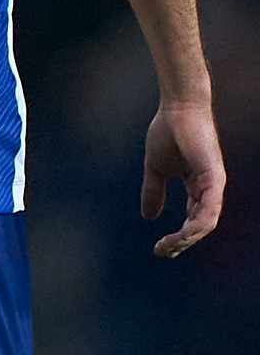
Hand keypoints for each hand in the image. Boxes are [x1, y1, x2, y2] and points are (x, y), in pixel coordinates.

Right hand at [141, 101, 224, 256]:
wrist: (177, 109)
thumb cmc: (168, 132)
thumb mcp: (155, 168)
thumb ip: (153, 191)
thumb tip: (148, 216)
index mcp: (197, 187)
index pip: (192, 220)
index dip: (178, 236)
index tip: (159, 247)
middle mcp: (209, 189)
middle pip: (200, 226)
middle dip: (182, 243)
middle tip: (163, 252)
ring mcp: (214, 184)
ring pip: (206, 222)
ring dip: (188, 238)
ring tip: (170, 246)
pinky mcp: (214, 177)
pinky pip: (210, 208)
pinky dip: (199, 224)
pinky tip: (184, 233)